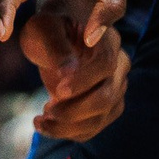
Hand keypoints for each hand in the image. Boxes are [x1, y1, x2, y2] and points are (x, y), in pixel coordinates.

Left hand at [22, 0, 130, 140]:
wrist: (56, 34)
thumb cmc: (49, 27)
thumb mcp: (44, 28)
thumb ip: (55, 46)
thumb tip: (67, 71)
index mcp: (107, 40)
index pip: (105, 64)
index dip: (84, 80)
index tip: (58, 90)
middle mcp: (119, 65)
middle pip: (107, 97)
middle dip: (74, 111)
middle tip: (45, 112)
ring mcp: (115, 87)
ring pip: (101, 117)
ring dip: (68, 126)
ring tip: (39, 121)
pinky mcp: (106, 106)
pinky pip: (93, 127)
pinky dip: (69, 132)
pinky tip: (46, 125)